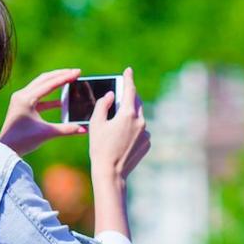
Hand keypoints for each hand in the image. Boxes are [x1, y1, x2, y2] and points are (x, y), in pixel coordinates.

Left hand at [0, 69, 85, 155]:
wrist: (6, 148)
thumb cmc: (24, 140)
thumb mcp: (47, 133)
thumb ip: (67, 129)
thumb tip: (85, 129)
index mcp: (26, 99)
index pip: (49, 84)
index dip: (65, 77)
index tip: (77, 72)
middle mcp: (22, 95)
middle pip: (44, 79)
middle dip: (60, 75)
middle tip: (75, 72)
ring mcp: (20, 99)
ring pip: (41, 86)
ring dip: (55, 83)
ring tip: (69, 81)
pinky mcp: (22, 105)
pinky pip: (38, 97)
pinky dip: (50, 98)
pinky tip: (61, 102)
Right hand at [88, 67, 150, 183]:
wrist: (111, 173)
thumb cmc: (100, 148)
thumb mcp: (96, 123)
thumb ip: (103, 105)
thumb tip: (110, 96)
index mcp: (128, 114)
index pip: (130, 91)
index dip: (128, 79)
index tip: (129, 70)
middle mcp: (141, 122)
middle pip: (136, 103)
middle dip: (130, 97)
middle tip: (122, 93)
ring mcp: (146, 134)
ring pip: (139, 118)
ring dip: (130, 115)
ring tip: (118, 120)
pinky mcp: (147, 143)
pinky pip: (141, 131)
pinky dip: (134, 128)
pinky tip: (123, 136)